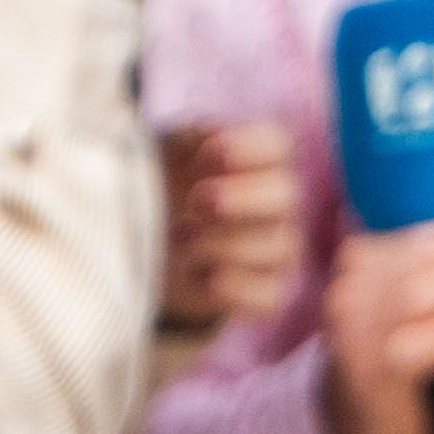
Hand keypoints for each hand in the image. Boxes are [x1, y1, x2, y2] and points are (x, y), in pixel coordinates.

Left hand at [159, 120, 302, 331]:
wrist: (147, 238)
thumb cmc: (164, 182)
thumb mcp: (168, 151)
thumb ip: (190, 139)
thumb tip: (209, 138)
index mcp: (259, 161)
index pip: (277, 147)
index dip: (248, 149)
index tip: (206, 155)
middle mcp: (278, 205)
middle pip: (286, 196)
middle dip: (242, 198)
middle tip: (197, 200)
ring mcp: (276, 250)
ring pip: (276, 248)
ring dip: (225, 244)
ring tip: (179, 236)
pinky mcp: (266, 292)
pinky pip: (270, 295)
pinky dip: (235, 287)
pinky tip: (197, 274)